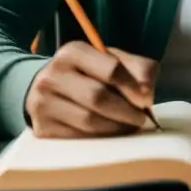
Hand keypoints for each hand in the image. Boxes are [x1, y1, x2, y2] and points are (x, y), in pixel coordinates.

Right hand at [24, 40, 158, 137]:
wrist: (45, 88)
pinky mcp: (42, 128)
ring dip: (116, 127)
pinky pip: (78, 138)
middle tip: (141, 119)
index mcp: (72, 52)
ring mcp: (43, 103)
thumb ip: (136, 68)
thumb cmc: (86, 73)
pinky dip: (100, 138)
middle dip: (126, 111)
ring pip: (89, 121)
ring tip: (128, 126)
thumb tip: (148, 93)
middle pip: (99, 97)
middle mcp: (53, 75)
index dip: (133, 86)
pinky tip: (110, 134)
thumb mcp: (109, 60)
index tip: (147, 99)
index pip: (111, 69)